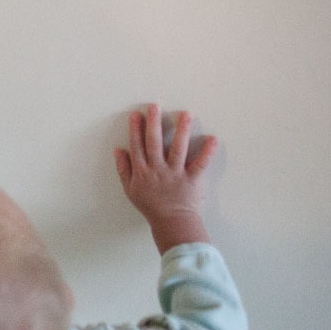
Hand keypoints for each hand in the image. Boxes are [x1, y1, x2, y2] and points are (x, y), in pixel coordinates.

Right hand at [114, 104, 217, 252]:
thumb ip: (124, 169)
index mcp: (142, 171)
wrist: (171, 222)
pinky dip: (207, 152)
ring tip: (185, 114)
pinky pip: (200, 164)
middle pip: (154, 143)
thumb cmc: (150, 206)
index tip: (136, 115)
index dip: (135, 129)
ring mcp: (175, 173)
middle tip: (155, 107)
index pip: (137, 146)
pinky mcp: (191, 179)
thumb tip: (118, 150)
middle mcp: (157, 169)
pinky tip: (213, 139)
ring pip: (178, 148)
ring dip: (182, 130)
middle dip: (154, 123)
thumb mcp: (130, 189)